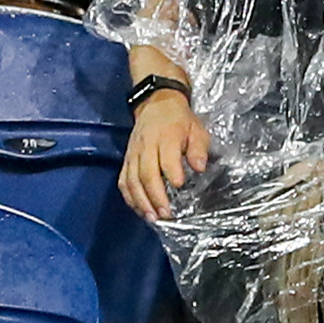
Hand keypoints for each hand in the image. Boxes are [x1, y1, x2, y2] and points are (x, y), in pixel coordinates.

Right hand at [120, 87, 208, 218]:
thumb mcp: (196, 129)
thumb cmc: (180, 120)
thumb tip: (200, 167)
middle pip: (146, 174)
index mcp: (165, 137)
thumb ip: (198, 149)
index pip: (166, 157)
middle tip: (165, 214)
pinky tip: (138, 209)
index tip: (179, 186)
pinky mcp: (127, 159)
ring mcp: (133, 154)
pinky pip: (123, 181)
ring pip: (132, 181)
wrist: (156, 104)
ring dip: (141, 201)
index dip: (172, 172)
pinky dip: (129, 197)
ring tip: (151, 217)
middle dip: (155, 197)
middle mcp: (146, 147)